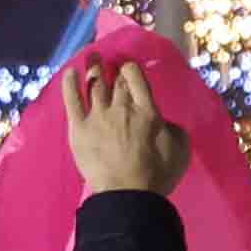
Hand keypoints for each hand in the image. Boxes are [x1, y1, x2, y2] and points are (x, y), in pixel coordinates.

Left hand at [58, 60, 180, 201]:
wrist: (127, 195)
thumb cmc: (157, 174)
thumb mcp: (180, 148)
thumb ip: (172, 127)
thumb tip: (161, 120)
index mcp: (147, 110)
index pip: (137, 79)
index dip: (131, 69)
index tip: (128, 66)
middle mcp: (122, 107)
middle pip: (116, 81)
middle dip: (113, 67)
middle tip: (109, 58)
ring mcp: (98, 116)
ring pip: (94, 85)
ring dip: (93, 68)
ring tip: (92, 56)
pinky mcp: (79, 129)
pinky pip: (72, 101)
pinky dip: (70, 84)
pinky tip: (70, 72)